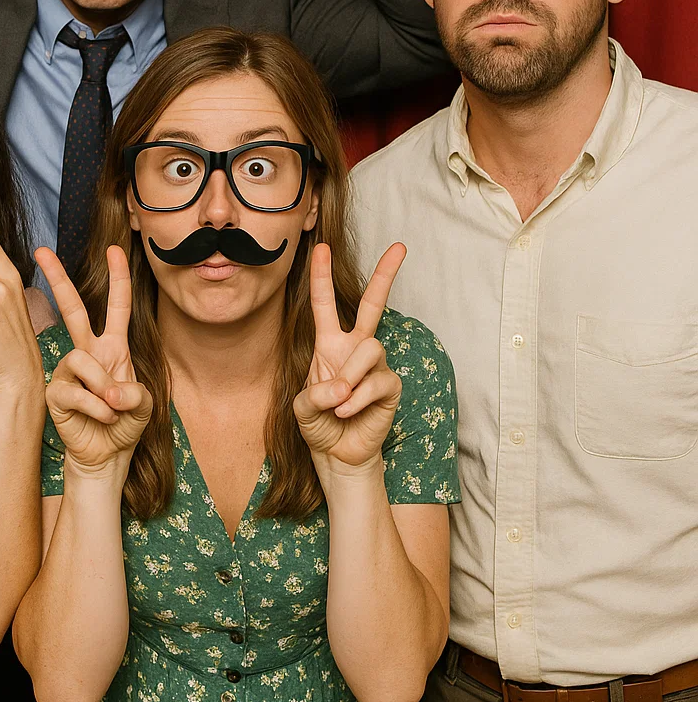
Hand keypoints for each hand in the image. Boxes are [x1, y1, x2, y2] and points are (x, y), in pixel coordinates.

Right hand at [36, 246, 151, 476]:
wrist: (106, 454)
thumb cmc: (125, 425)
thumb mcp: (144, 407)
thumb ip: (136, 394)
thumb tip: (111, 391)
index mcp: (115, 347)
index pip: (117, 306)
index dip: (118, 278)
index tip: (114, 250)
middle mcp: (89, 352)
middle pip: (73, 309)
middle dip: (58, 278)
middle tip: (41, 251)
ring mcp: (69, 370)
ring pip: (80, 359)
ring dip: (102, 386)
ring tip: (112, 408)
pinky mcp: (56, 391)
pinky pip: (73, 389)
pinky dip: (94, 406)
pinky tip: (100, 417)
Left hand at [293, 242, 406, 471]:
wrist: (337, 454)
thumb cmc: (319, 424)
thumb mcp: (302, 407)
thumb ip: (315, 394)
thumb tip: (342, 387)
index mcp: (328, 344)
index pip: (324, 304)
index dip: (322, 276)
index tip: (321, 248)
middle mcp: (354, 348)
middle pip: (372, 304)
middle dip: (385, 275)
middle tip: (400, 247)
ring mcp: (374, 366)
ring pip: (370, 349)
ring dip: (350, 376)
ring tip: (339, 402)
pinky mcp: (389, 385)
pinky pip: (377, 381)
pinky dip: (357, 399)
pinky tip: (347, 412)